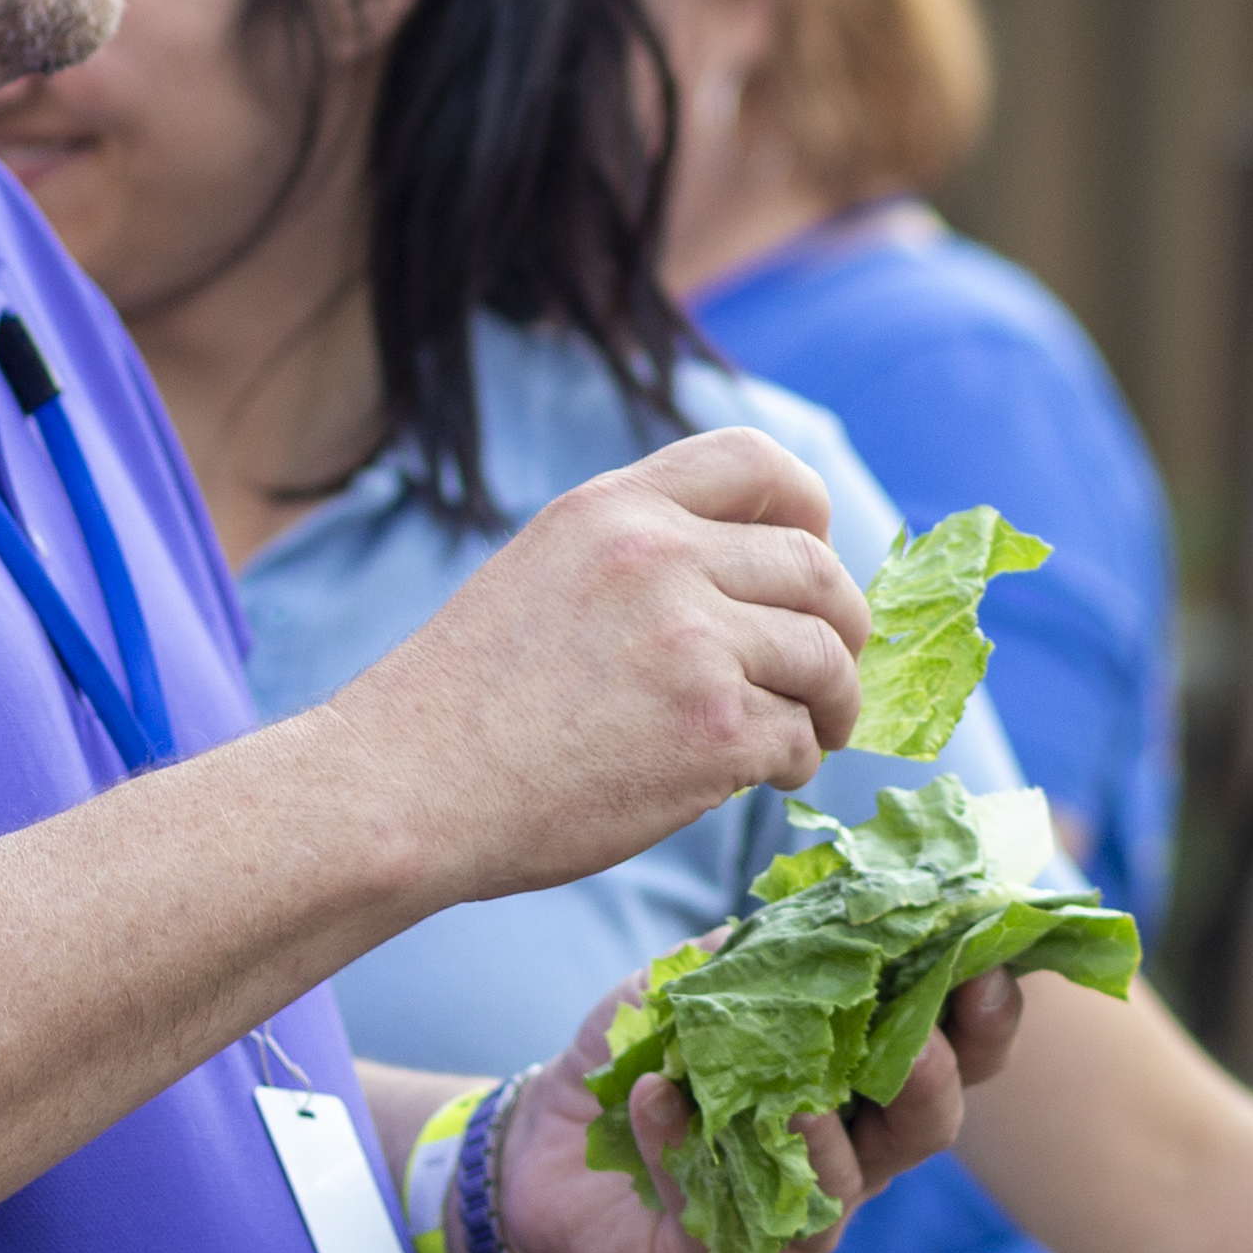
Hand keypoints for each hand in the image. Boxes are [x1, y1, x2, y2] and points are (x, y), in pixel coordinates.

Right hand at [343, 431, 872, 907]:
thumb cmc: (465, 702)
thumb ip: (637, 556)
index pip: (757, 462)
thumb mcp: (543, 571)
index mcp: (614, 509)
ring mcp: (693, 644)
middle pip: (816, 572)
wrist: (405, 789)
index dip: (811, 511)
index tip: (819, 556)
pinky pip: (797, 737)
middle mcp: (661, 559)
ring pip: (822, 661)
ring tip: (815, 735)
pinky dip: (793, 762)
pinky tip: (763, 776)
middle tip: (837, 671)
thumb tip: (757, 577)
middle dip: (846, 626)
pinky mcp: (713, 731)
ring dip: (834, 704)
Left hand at [489, 964, 1030, 1252]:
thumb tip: (801, 911)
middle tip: (918, 1042)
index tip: (988, 965)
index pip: (952, 1051)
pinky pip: (734, 1221)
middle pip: (930, 1128)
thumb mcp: (688, 987)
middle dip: (933, 1081)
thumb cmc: (640, 1061)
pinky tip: (655, 1101)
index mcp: (858, 1078)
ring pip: (847, 1189)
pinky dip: (690, 1152)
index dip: (983, 1015)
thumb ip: (746, 953)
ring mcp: (797, 1217)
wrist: (542, 1148)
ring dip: (823, 1139)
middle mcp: (848, 1151)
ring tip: (788, 1100)